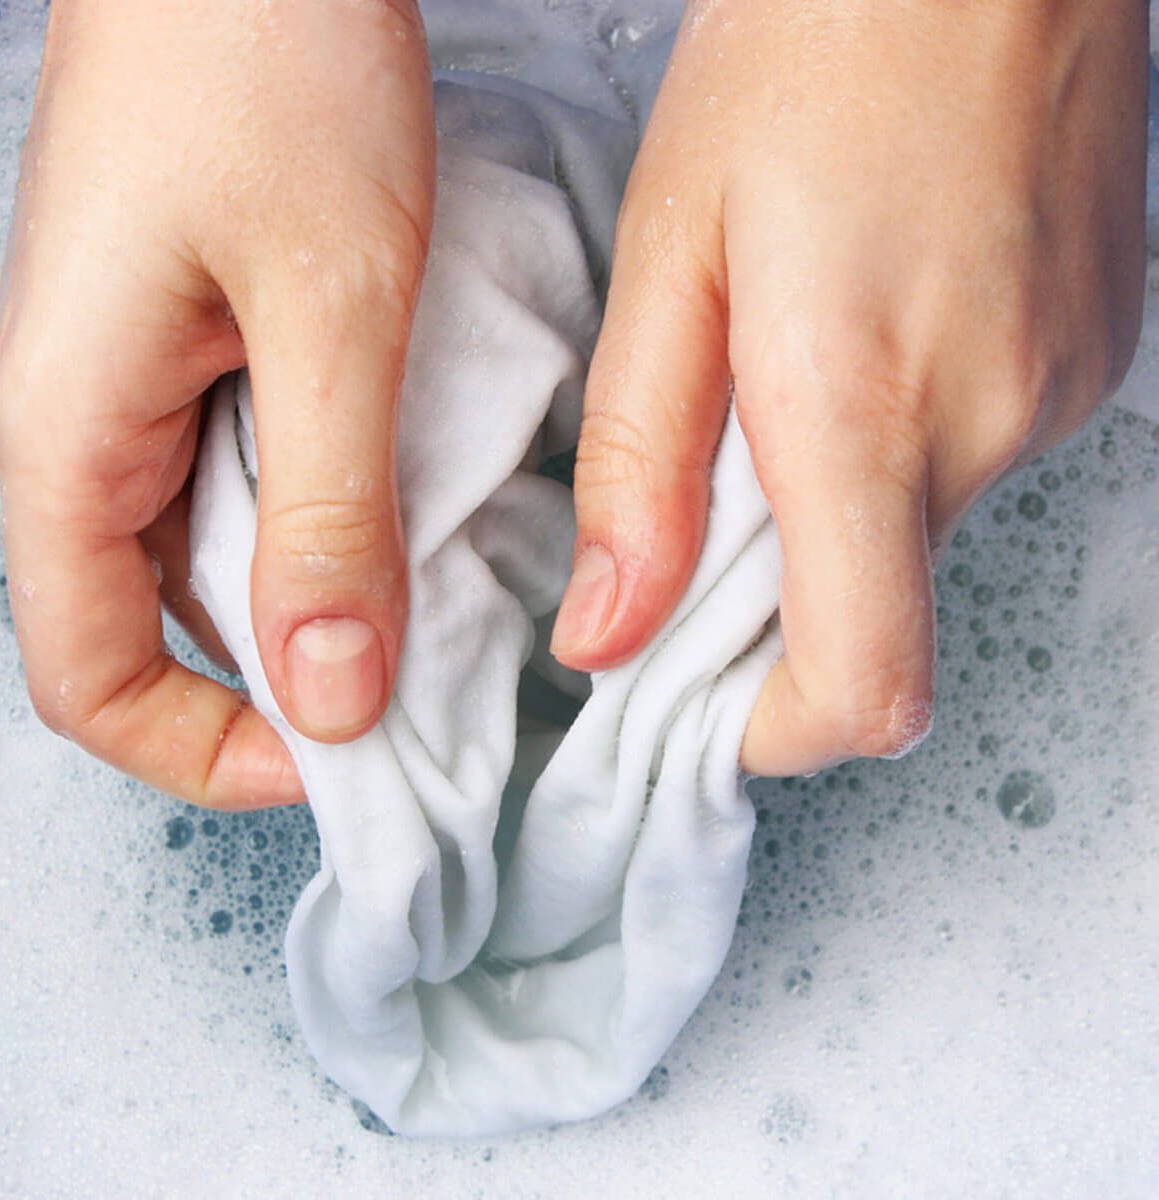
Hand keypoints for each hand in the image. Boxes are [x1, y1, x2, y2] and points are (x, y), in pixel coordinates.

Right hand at [0, 0, 434, 807]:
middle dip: (279, 682)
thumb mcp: (330, 314)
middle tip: (412, 680)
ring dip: (309, 598)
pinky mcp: (188, 352)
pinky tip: (398, 498)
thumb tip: (330, 697)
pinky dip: (319, 518)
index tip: (341, 756)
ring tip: (422, 591)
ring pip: (206, 563)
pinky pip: (240, 483)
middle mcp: (81, 432)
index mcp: (69, 439)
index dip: (212, 750)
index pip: (93, 681)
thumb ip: (327, 516)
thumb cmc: (266, 68)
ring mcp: (131, 392)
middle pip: (152, 634)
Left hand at [551, 0, 1146, 774]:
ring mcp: (1054, 396)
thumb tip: (608, 631)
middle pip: (879, 623)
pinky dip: (897, 449)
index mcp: (859, 409)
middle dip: (780, 610)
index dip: (777, 736)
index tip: (706, 709)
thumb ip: (637, 467)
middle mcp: (985, 424)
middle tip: (710, 508)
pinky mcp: (1086, 363)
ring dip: (838, 512)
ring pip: (919, 540)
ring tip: (787, 384)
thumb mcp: (670, 257)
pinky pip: (969, 462)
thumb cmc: (810, 53)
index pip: (861, 686)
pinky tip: (864, 346)